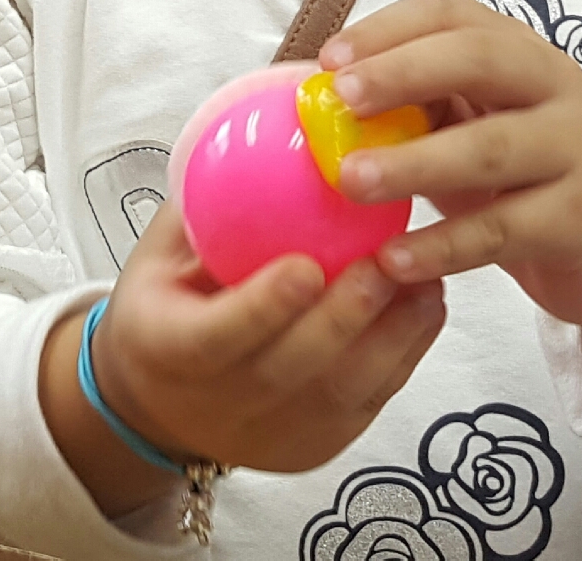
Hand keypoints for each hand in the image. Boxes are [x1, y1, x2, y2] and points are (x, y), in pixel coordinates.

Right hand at [41, 196, 443, 516]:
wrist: (157, 407)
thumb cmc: (160, 310)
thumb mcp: (156, 258)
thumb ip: (201, 211)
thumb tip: (254, 135)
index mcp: (166, 349)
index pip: (218, 335)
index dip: (263, 306)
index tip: (305, 265)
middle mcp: (220, 404)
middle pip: (293, 368)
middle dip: (345, 317)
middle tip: (384, 262)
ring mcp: (274, 435)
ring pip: (344, 391)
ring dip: (392, 335)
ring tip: (424, 278)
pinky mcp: (317, 446)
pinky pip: (369, 401)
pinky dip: (404, 354)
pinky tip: (425, 306)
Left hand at [321, 0, 581, 407]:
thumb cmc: (521, 178)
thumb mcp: (470, 128)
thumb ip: (412, 107)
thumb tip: (312, 99)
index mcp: (518, 52)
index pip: (451, 15)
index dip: (388, 29)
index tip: (328, 60)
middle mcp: (556, 86)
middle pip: (478, 59)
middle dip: (403, 73)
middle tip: (340, 99)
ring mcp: (578, 150)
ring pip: (490, 148)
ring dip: (413, 164)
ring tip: (349, 182)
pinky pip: (505, 229)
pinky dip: (444, 245)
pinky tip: (394, 260)